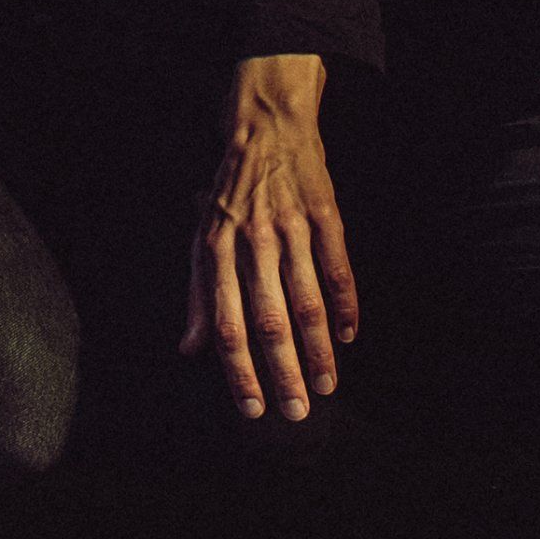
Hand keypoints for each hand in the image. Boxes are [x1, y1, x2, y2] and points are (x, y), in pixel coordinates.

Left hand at [181, 54, 357, 421]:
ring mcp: (290, 226)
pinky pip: (337, 267)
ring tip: (326, 383)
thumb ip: (198, 295)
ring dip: (318, 348)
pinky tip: (349, 334)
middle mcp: (251, 240)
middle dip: (282, 371)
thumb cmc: (230, 192)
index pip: (226, 323)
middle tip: (298, 412)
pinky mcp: (324, 213)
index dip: (238, 370)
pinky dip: (346, 305)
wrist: (265, 126)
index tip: (252, 409)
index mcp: (216, 249)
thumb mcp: (202, 237)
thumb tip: (190, 349)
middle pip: (268, 319)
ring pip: (306, 300)